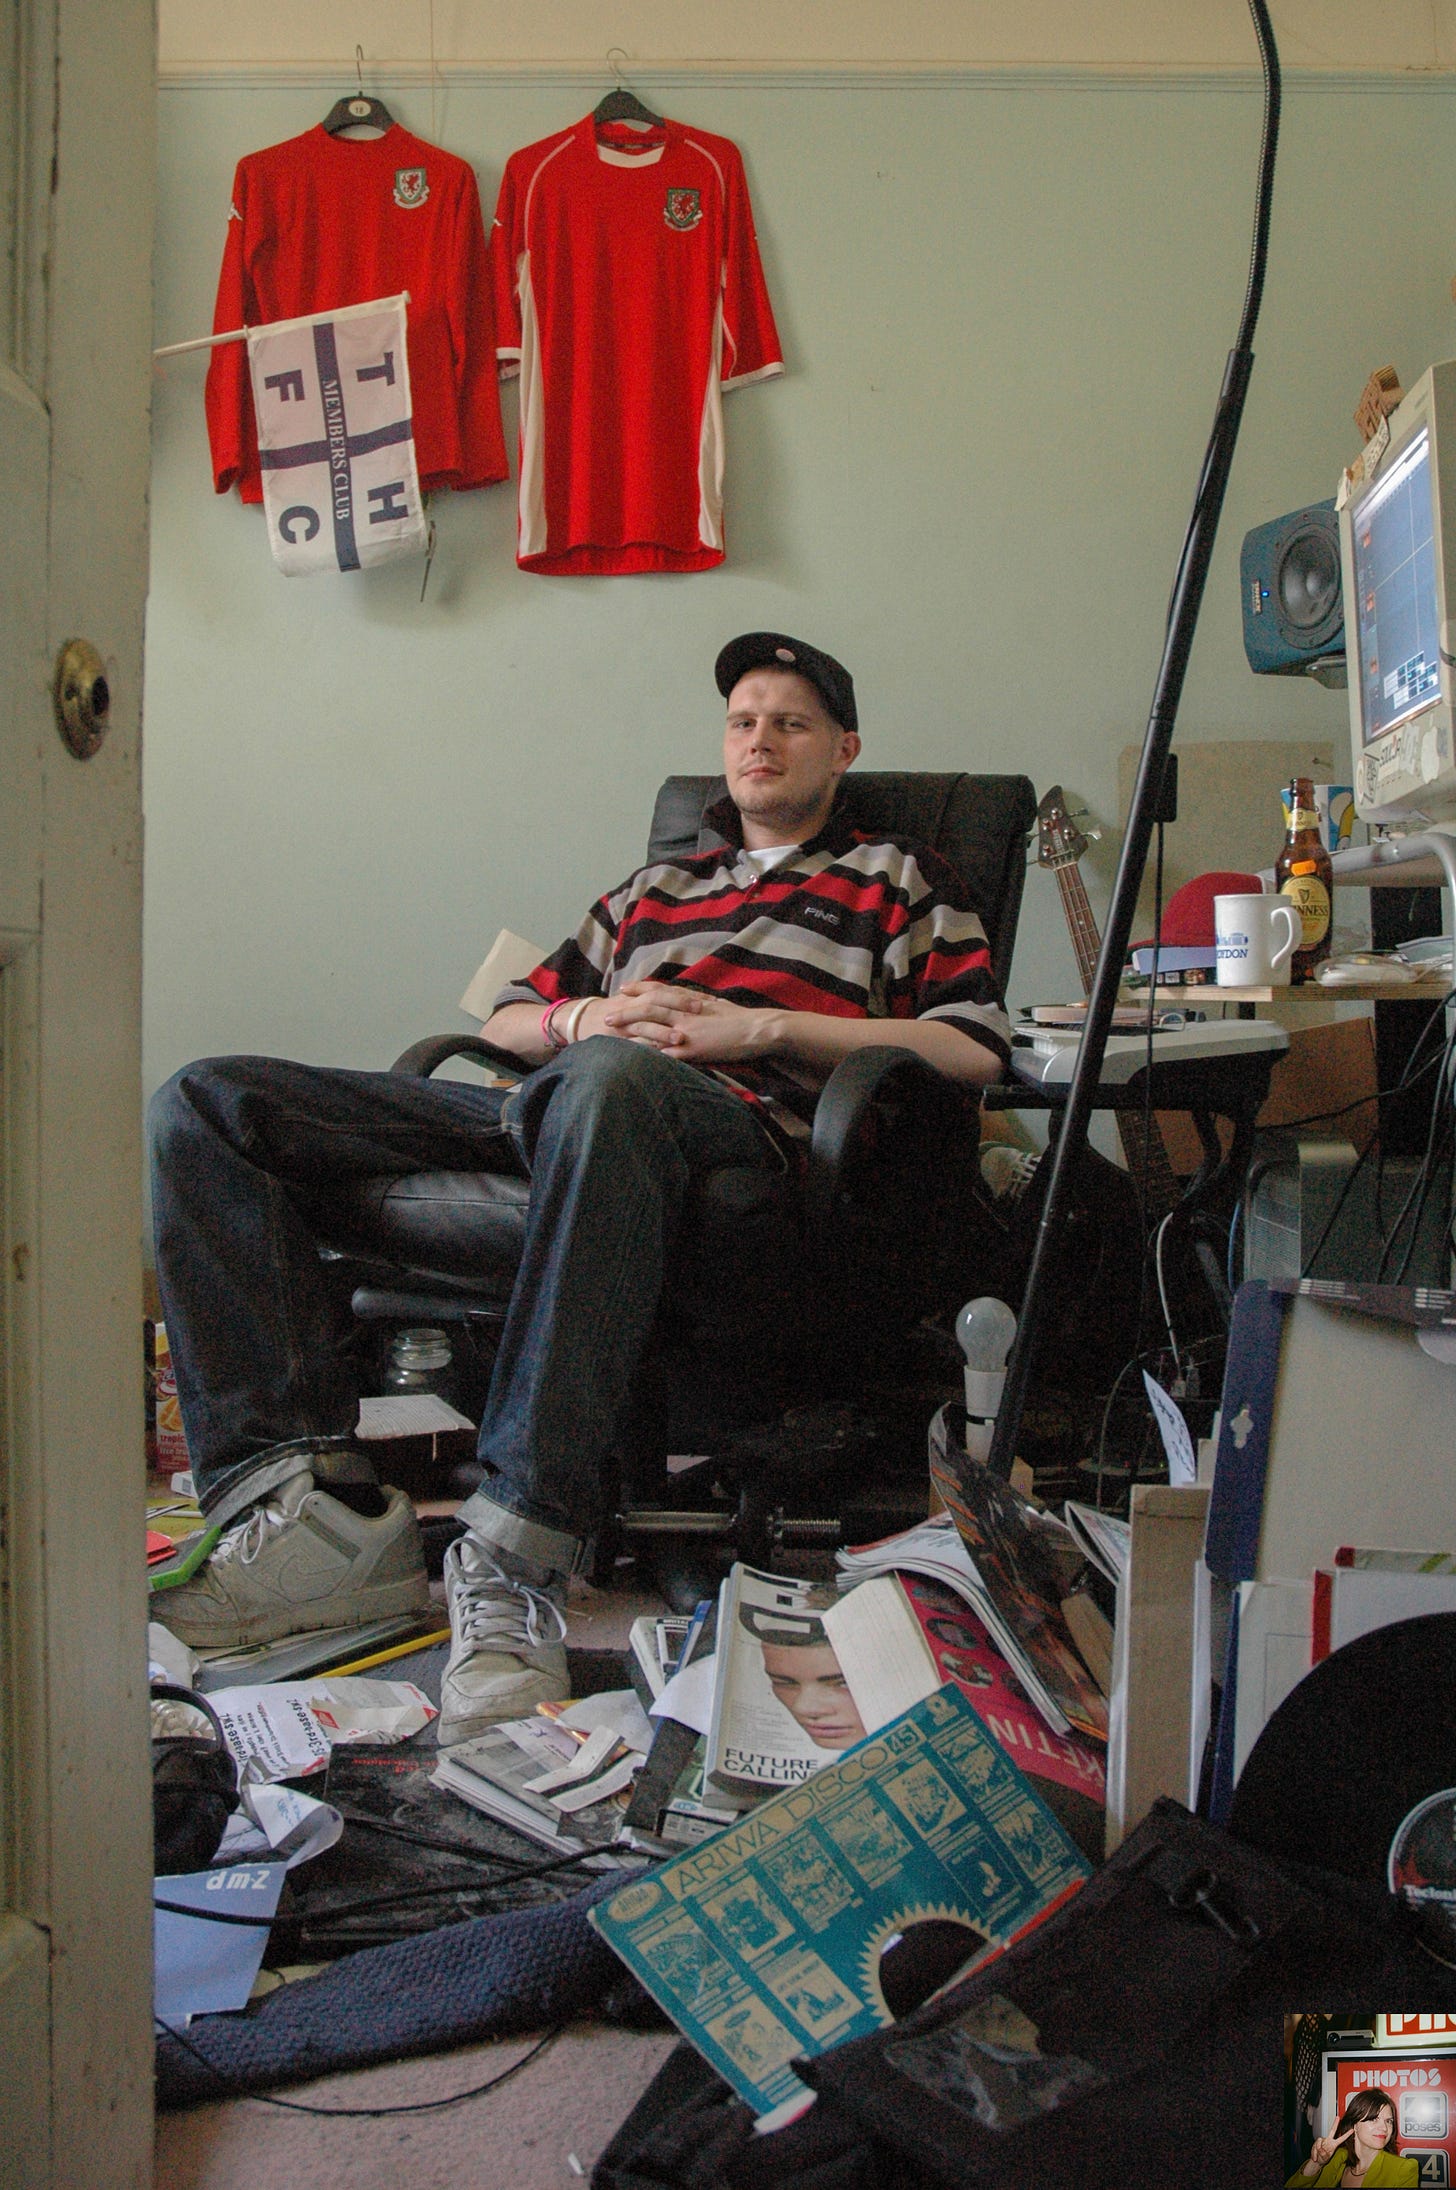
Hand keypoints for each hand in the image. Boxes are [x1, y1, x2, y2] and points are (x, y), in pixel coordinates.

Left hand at [599, 981, 777, 1063]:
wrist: (759, 1030)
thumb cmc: (743, 1019)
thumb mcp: (719, 1005)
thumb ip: (702, 1004)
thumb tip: (695, 1002)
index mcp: (692, 1002)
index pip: (660, 991)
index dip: (640, 989)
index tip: (624, 989)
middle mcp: (685, 1013)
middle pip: (648, 1009)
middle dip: (625, 1012)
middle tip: (606, 1016)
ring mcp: (687, 1031)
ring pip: (651, 1030)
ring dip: (629, 1033)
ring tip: (611, 1037)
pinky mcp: (693, 1050)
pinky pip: (665, 1054)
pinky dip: (648, 1056)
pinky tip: (632, 1061)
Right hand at [1308, 2128, 1356, 2171]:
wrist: (1316, 2160)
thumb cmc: (1322, 2159)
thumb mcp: (1324, 2158)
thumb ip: (1323, 2153)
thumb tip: (1321, 2148)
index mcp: (1333, 2145)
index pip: (1341, 2139)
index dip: (1346, 2135)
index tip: (1352, 2130)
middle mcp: (1328, 2140)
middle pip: (1332, 2131)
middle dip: (1335, 2124)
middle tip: (1338, 2117)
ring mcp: (1323, 2140)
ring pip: (1319, 2143)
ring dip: (1317, 2151)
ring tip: (1317, 2157)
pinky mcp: (1317, 2141)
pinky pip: (1315, 2145)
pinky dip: (1314, 2152)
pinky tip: (1315, 2157)